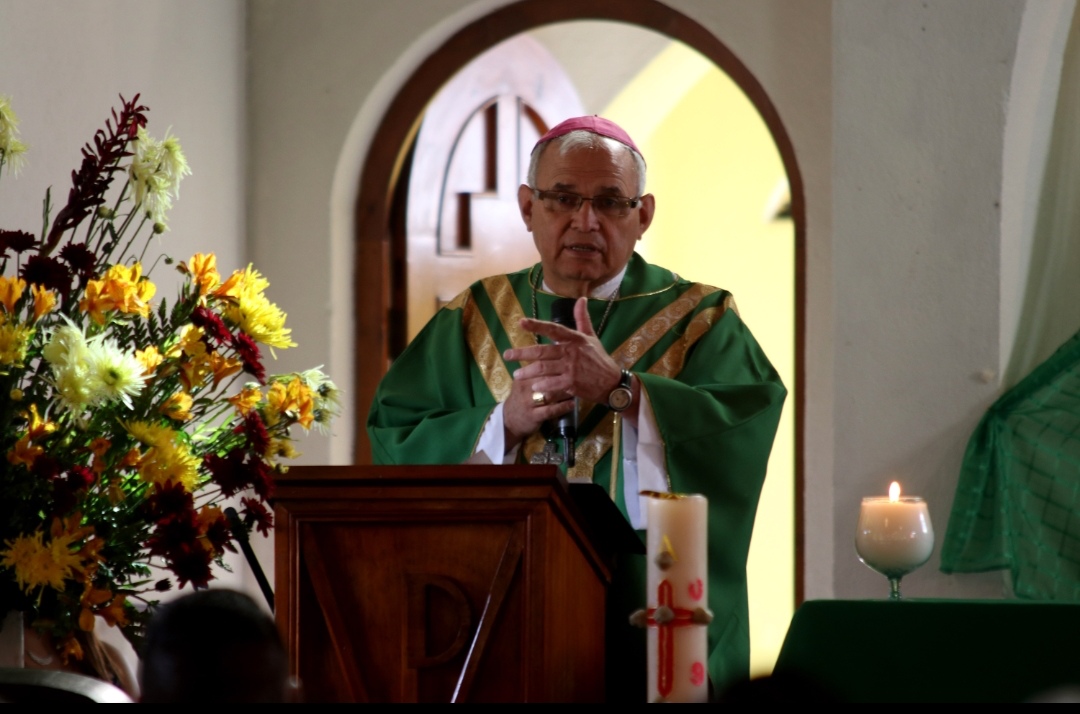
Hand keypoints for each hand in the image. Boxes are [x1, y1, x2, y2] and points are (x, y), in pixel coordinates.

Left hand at [501, 297, 622, 442]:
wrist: (612, 383)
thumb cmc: (599, 359)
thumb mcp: (591, 337)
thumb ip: (582, 319)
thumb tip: (581, 299)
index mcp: (575, 339)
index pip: (553, 329)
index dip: (536, 325)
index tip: (521, 322)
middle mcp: (572, 352)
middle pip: (542, 352)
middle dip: (522, 353)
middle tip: (507, 355)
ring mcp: (571, 368)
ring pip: (543, 369)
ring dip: (528, 372)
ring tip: (517, 374)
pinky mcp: (572, 383)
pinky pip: (551, 384)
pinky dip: (541, 386)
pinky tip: (534, 387)